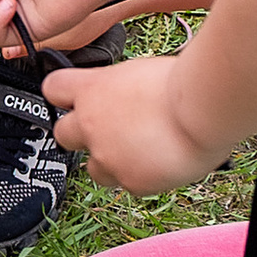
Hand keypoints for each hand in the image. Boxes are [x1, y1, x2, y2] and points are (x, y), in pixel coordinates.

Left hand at [42, 51, 221, 198]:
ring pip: (94, 169)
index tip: (72, 98)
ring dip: (111, 161)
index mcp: (92, 89)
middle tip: (109, 131)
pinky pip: (130, 183)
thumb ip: (120, 87)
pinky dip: (143, 176)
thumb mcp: (140, 72)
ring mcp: (107, 156)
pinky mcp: (131, 182)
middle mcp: (91, 124)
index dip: (63, 95)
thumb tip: (122, 95)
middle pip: (63, 135)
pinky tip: (163, 162)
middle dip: (81, 135)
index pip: (53, 89)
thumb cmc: (182, 84)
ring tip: (142, 149)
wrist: (203, 111)